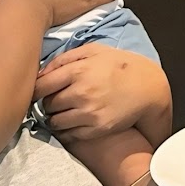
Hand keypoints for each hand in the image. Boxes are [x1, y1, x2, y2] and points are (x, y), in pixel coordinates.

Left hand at [34, 44, 170, 143]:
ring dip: (55, 118)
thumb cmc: (121, 66)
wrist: (149, 87)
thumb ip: (65, 58)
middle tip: (55, 100)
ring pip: (55, 122)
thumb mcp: (94, 51)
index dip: (35, 90)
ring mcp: (89, 113)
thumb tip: (41, 71)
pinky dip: (67, 129)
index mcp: (79, 70)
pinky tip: (75, 120)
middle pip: (47, 104)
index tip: (37, 91)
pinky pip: (69, 134)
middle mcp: (82, 92)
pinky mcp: (97, 128)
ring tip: (64, 111)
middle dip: (48, 103)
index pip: (41, 85)